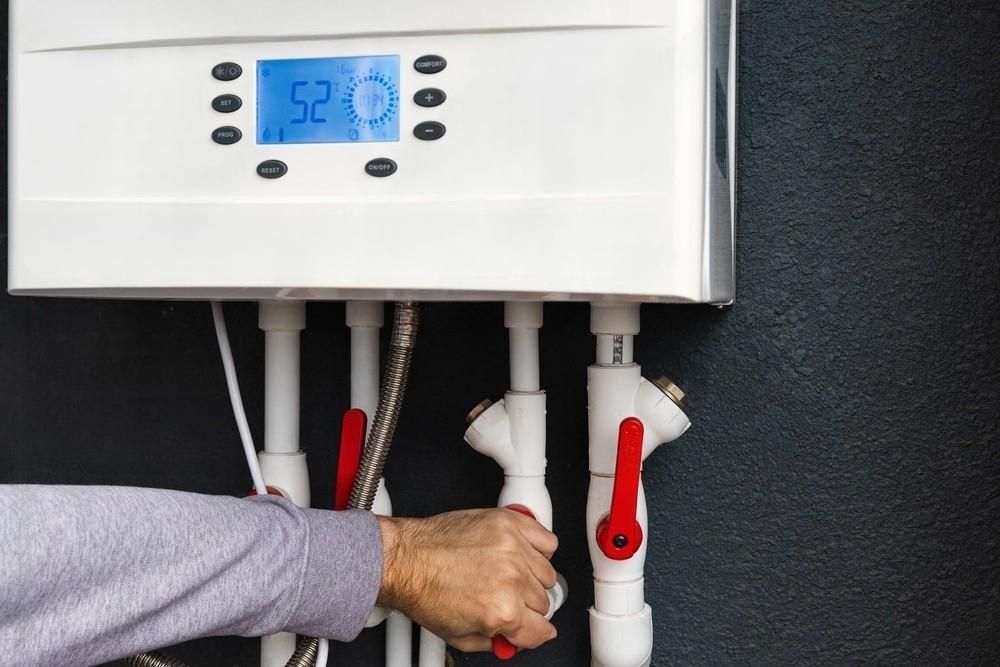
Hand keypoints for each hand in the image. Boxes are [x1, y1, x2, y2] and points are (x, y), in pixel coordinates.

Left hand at [376, 509, 558, 652]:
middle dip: (525, 606)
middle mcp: (512, 579)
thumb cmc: (423, 591)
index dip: (532, 632)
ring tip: (507, 576)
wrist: (404, 559)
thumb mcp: (459, 637)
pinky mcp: (507, 523)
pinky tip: (521, 553)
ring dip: (531, 577)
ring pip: (547, 572)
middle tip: (507, 600)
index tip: (531, 627)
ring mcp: (512, 548)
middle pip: (544, 601)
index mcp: (503, 611)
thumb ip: (495, 642)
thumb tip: (513, 639)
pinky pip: (546, 540)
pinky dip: (539, 547)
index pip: (541, 630)